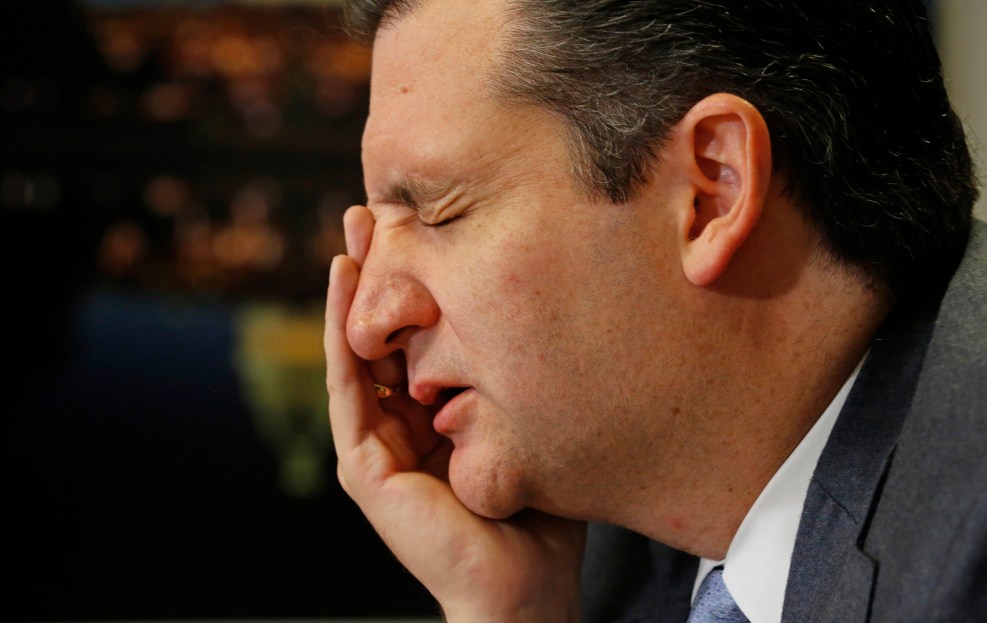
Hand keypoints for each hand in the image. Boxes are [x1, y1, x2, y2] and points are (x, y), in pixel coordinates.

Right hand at [325, 205, 585, 621]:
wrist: (525, 589)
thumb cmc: (540, 514)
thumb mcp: (529, 423)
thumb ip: (520, 378)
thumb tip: (546, 309)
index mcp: (434, 418)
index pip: (415, 339)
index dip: (412, 284)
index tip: (421, 226)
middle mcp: (400, 426)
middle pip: (381, 335)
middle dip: (378, 272)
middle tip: (374, 207)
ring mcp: (377, 446)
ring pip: (357, 351)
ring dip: (353, 288)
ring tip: (354, 227)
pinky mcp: (365, 467)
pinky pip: (350, 386)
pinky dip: (343, 330)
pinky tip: (344, 279)